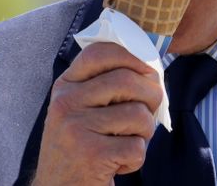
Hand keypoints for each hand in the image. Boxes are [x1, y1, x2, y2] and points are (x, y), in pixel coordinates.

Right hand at [32, 42, 162, 185]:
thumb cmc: (81, 148)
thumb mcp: (82, 110)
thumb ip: (106, 86)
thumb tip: (151, 69)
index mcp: (65, 86)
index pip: (100, 52)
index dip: (132, 57)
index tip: (147, 71)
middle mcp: (66, 102)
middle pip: (127, 80)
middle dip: (151, 96)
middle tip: (150, 113)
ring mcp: (76, 128)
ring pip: (138, 114)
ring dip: (144, 134)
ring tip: (127, 144)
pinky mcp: (90, 155)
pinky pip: (136, 147)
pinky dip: (136, 160)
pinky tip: (117, 164)